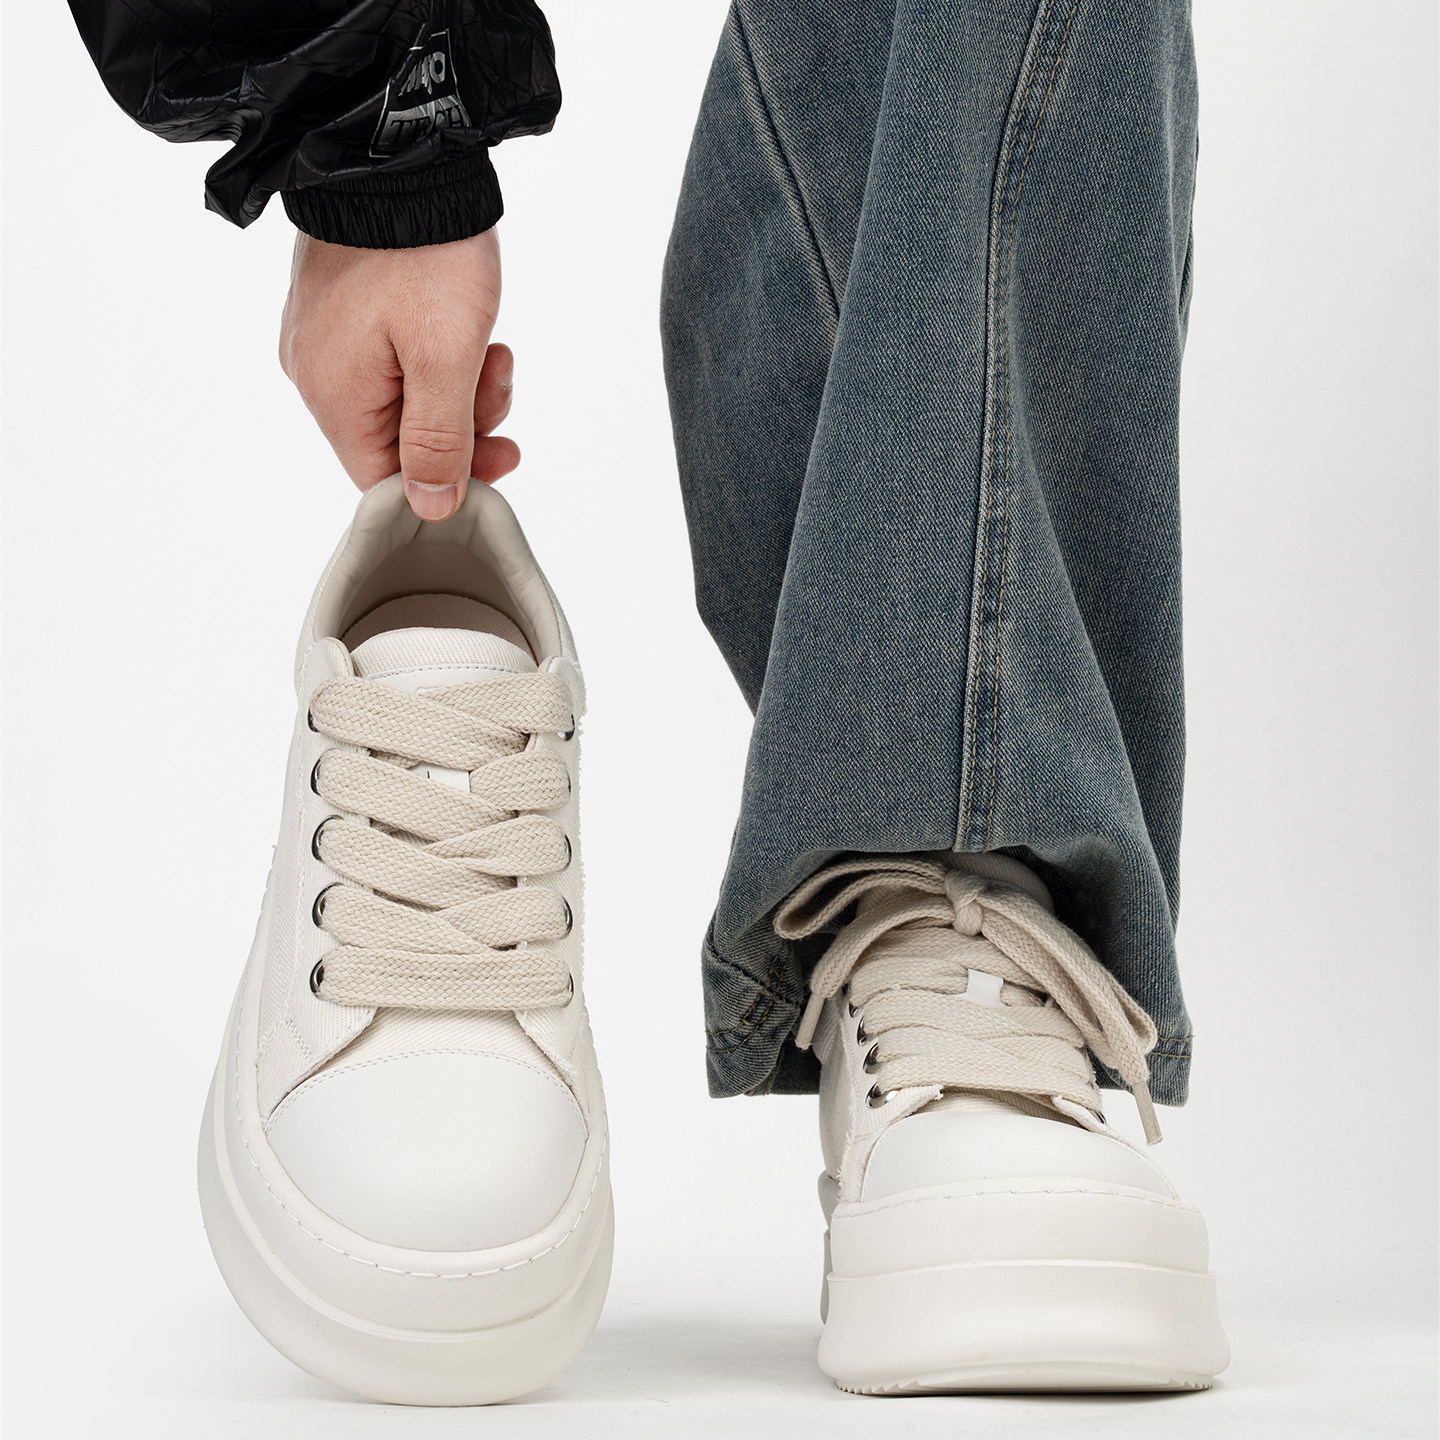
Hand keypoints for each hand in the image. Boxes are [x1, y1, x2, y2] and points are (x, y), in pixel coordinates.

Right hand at [279, 228, 518, 520]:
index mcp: (332, 395)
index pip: (384, 479)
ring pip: (403, 398)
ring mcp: (326, 337)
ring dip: (460, 387)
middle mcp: (316, 372)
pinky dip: (438, 356)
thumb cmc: (424, 253)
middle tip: (499, 383)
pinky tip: (469, 329)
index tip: (500, 455)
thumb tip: (428, 507)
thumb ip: (438, 441)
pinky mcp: (343, 308)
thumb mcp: (446, 360)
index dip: (446, 480)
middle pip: (397, 439)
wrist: (401, 154)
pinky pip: (394, 359)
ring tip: (492, 349)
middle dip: (462, 423)